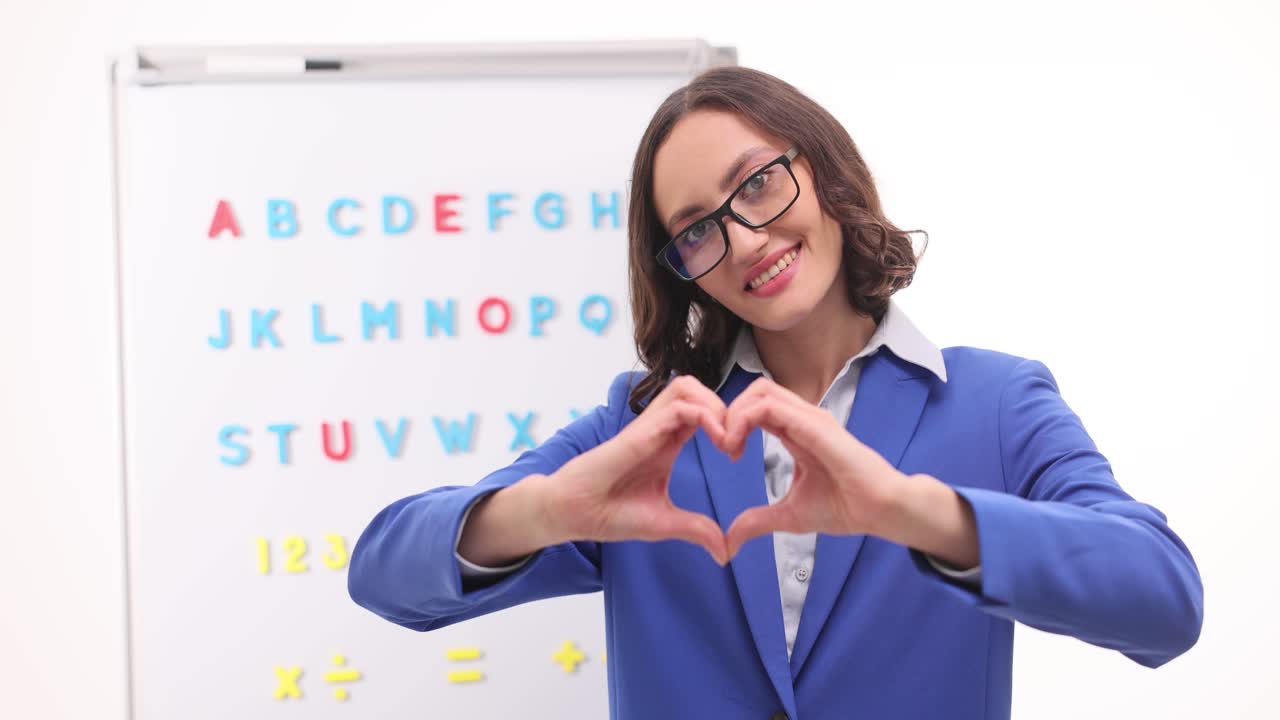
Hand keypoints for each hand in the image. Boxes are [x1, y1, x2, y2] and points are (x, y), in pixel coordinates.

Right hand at [549, 375, 731, 564]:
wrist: (576, 514)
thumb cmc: (611, 513)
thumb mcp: (665, 523)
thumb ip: (697, 530)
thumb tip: (725, 553)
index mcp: (667, 442)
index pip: (701, 411)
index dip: (726, 423)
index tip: (736, 454)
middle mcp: (659, 428)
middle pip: (697, 390)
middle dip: (725, 407)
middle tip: (734, 442)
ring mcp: (649, 426)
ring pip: (688, 387)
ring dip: (715, 406)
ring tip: (725, 439)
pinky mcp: (640, 432)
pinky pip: (678, 407)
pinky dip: (705, 416)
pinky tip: (717, 442)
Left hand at [719, 376, 904, 559]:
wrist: (879, 510)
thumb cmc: (845, 507)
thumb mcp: (789, 516)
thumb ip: (757, 522)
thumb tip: (729, 541)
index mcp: (797, 431)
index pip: (758, 406)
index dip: (735, 422)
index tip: (727, 453)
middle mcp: (803, 417)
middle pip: (756, 390)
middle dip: (729, 412)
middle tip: (722, 445)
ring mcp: (810, 417)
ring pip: (760, 391)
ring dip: (734, 414)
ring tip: (727, 445)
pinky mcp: (815, 424)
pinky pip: (770, 407)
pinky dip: (744, 420)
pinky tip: (737, 446)